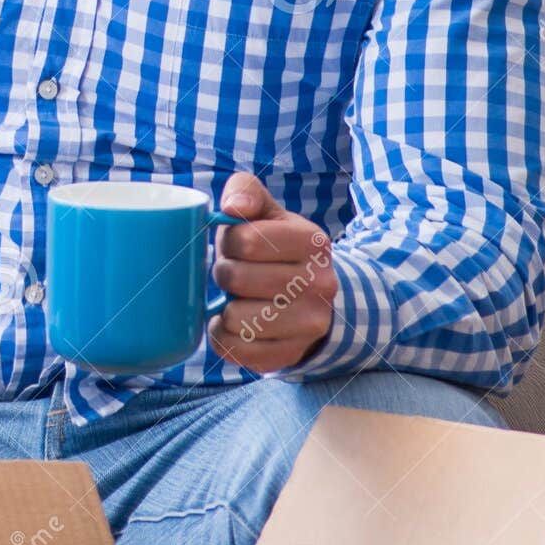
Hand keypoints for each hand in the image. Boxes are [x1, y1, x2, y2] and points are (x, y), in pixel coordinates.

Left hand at [207, 171, 337, 371]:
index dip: (228, 242)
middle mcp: (321, 285)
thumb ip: (245, 190)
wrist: (308, 295)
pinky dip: (224, 337)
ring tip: (238, 299)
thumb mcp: (265, 210)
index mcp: (313, 242)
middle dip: (224, 273)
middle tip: (235, 274)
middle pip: (236, 279)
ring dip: (224, 307)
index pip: (245, 240)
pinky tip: (233, 324)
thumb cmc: (272, 245)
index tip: (237, 245)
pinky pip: (237, 351)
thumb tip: (233, 207)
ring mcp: (310, 324)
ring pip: (236, 318)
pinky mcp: (292, 354)